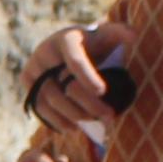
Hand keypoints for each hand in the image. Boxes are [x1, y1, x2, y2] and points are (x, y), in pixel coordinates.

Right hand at [25, 20, 130, 134]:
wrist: (67, 49)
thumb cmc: (93, 43)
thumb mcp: (107, 35)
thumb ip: (120, 33)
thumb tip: (134, 35)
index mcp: (65, 39)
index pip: (75, 61)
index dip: (88, 78)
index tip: (103, 92)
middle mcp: (44, 53)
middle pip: (62, 86)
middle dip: (86, 104)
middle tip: (108, 116)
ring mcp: (33, 69)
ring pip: (48, 99)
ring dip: (70, 116)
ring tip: (90, 125)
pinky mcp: (28, 84)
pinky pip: (38, 107)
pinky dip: (55, 120)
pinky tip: (73, 128)